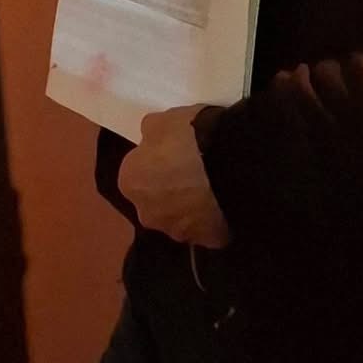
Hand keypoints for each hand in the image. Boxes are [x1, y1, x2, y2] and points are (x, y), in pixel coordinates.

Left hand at [118, 105, 229, 247]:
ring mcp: (176, 231)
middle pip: (155, 199)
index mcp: (131, 182)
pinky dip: (213, 218)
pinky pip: (206, 228)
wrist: (231, 166)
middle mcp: (146, 213)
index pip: (137, 172)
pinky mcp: (206, 241)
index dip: (154, 162)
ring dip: (191, 206)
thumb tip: (149, 138)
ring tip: (213, 186)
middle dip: (170, 189)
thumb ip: (150, 133)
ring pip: (180, 217)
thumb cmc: (190, 139)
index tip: (172, 154)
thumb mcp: (163, 120)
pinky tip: (226, 201)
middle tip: (193, 171)